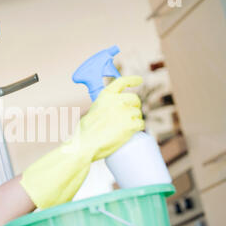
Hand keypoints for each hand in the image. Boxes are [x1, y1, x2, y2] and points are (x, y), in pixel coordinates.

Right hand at [20, 76, 143, 208]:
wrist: (85, 145)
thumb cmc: (85, 133)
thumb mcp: (92, 112)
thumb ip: (103, 107)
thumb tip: (112, 111)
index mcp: (105, 96)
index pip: (122, 81)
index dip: (132, 80)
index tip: (139, 80)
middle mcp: (116, 101)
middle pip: (134, 99)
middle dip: (134, 106)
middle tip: (130, 116)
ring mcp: (124, 113)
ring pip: (138, 113)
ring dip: (135, 120)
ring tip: (125, 128)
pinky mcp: (130, 125)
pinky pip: (140, 124)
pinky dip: (137, 129)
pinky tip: (132, 133)